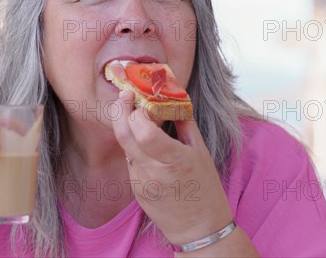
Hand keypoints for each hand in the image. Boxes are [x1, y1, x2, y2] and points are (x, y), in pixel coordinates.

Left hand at [111, 90, 232, 244]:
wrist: (198, 228)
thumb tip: (174, 99)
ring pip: (124, 146)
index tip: (141, 99)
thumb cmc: (206, 189)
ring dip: (126, 126)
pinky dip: (133, 145)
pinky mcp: (135, 189)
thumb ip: (184, 123)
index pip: (143, 130)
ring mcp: (141, 182)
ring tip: (137, 115)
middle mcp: (153, 171)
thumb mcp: (202, 152)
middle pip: (124, 134)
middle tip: (125, 95)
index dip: (138, 111)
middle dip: (120, 110)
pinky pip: (129, 160)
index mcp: (174, 160)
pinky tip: (144, 142)